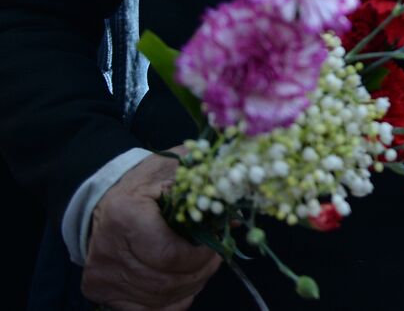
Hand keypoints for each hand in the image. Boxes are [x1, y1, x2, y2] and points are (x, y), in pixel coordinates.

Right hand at [81, 152, 220, 310]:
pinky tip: (183, 283)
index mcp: (125, 215)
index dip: (201, 256)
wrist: (105, 203)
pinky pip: (147, 310)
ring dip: (190, 286)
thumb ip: (204, 188)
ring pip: (159, 298)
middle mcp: (107, 250)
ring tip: (202, 267)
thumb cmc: (145, 185)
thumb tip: (235, 218)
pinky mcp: (101, 292)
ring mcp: (102, 276)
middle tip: (216, 257)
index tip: (215, 246)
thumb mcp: (174, 172)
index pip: (169, 254)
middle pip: (166, 281)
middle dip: (200, 272)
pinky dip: (172, 300)